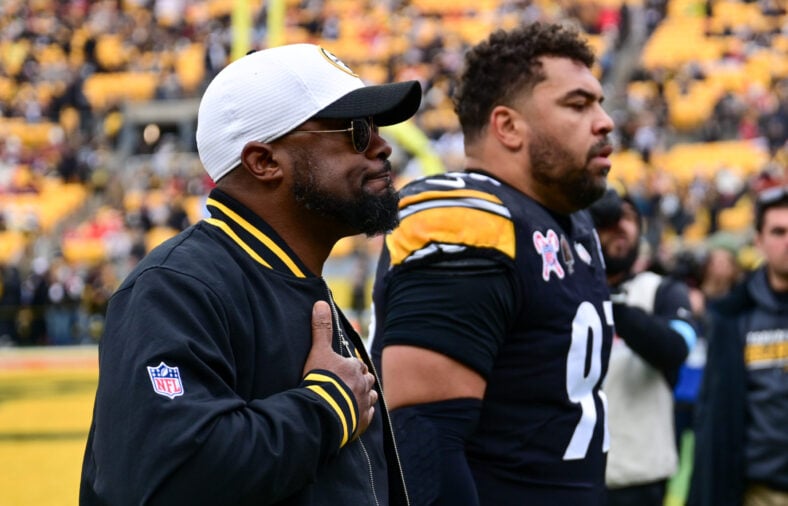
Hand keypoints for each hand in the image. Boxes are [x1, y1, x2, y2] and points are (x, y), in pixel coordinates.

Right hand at [303, 300, 377, 439]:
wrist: (322, 411)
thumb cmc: (321, 379)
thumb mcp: (318, 351)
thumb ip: (321, 328)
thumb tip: (321, 303)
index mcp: (355, 367)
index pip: (358, 364)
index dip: (352, 366)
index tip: (345, 369)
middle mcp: (364, 384)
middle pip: (366, 380)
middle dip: (360, 381)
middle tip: (348, 384)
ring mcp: (364, 403)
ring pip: (370, 397)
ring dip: (363, 396)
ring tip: (352, 399)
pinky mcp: (362, 420)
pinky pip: (367, 416)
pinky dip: (362, 414)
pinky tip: (354, 414)